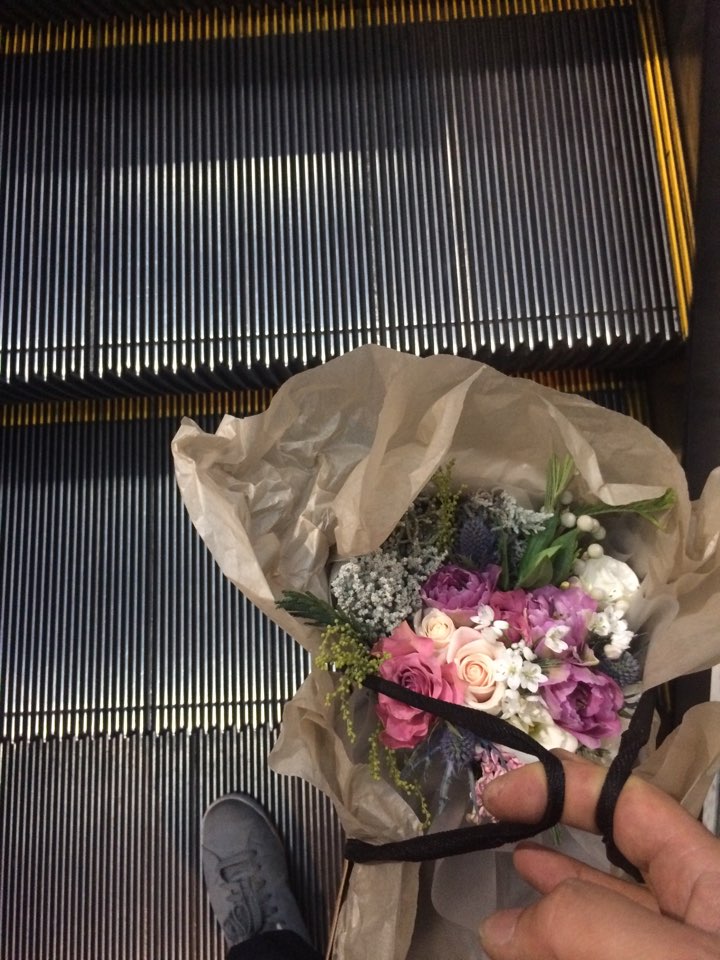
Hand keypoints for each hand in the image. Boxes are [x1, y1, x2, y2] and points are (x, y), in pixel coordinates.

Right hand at [478, 750, 719, 958]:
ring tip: (509, 888)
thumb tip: (500, 928)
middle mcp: (694, 917)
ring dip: (550, 906)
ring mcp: (672, 953)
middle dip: (552, 837)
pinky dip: (561, 948)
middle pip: (613, 861)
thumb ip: (587, 922)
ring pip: (606, 922)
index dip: (560, 787)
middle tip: (496, 823)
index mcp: (710, 877)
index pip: (628, 804)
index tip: (497, 796)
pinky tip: (531, 950)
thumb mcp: (669, 957)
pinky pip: (602, 954)